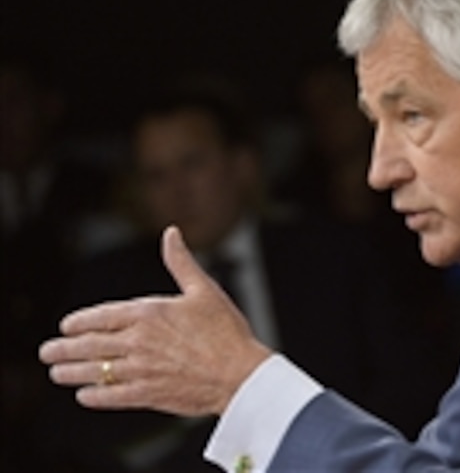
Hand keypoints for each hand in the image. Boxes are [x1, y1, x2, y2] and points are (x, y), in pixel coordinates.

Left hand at [39, 226, 271, 415]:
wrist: (240, 373)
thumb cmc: (227, 332)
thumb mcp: (204, 290)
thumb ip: (181, 262)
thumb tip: (171, 234)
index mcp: (150, 313)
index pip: (101, 317)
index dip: (79, 322)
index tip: (67, 326)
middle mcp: (139, 341)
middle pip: (89, 345)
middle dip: (63, 349)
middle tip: (47, 352)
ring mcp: (141, 369)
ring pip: (94, 371)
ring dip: (70, 373)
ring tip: (57, 373)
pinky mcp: (147, 394)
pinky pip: (111, 396)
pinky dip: (94, 396)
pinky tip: (85, 395)